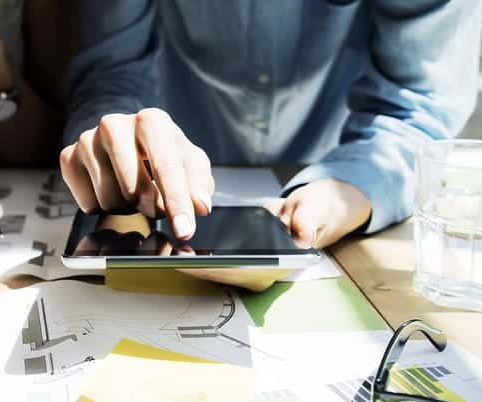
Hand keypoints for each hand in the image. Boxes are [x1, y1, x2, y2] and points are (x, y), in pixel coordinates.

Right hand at [60, 109, 213, 239]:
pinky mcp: (68, 157)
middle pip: (133, 188)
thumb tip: (199, 205)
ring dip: (127, 208)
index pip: (165, 165)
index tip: (184, 231)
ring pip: (109, 199)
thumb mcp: (191, 164)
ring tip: (133, 193)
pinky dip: (103, 207)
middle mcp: (114, 124)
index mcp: (151, 121)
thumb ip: (199, 184)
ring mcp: (87, 140)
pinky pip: (88, 203)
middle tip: (156, 204)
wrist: (129, 143)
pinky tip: (111, 191)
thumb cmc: (164, 154)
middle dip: (150, 207)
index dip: (177, 202)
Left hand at [178, 179, 371, 290]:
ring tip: (159, 244)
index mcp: (279, 267)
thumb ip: (310, 221)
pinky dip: (193, 246)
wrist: (318, 208)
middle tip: (162, 252)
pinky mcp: (237, 252)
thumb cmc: (322, 211)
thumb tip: (301, 234)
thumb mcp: (320, 210)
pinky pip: (211, 252)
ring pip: (211, 265)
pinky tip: (171, 235)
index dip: (213, 267)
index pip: (240, 271)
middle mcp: (260, 270)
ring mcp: (248, 263)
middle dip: (190, 264)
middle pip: (218, 272)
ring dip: (186, 257)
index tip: (188, 260)